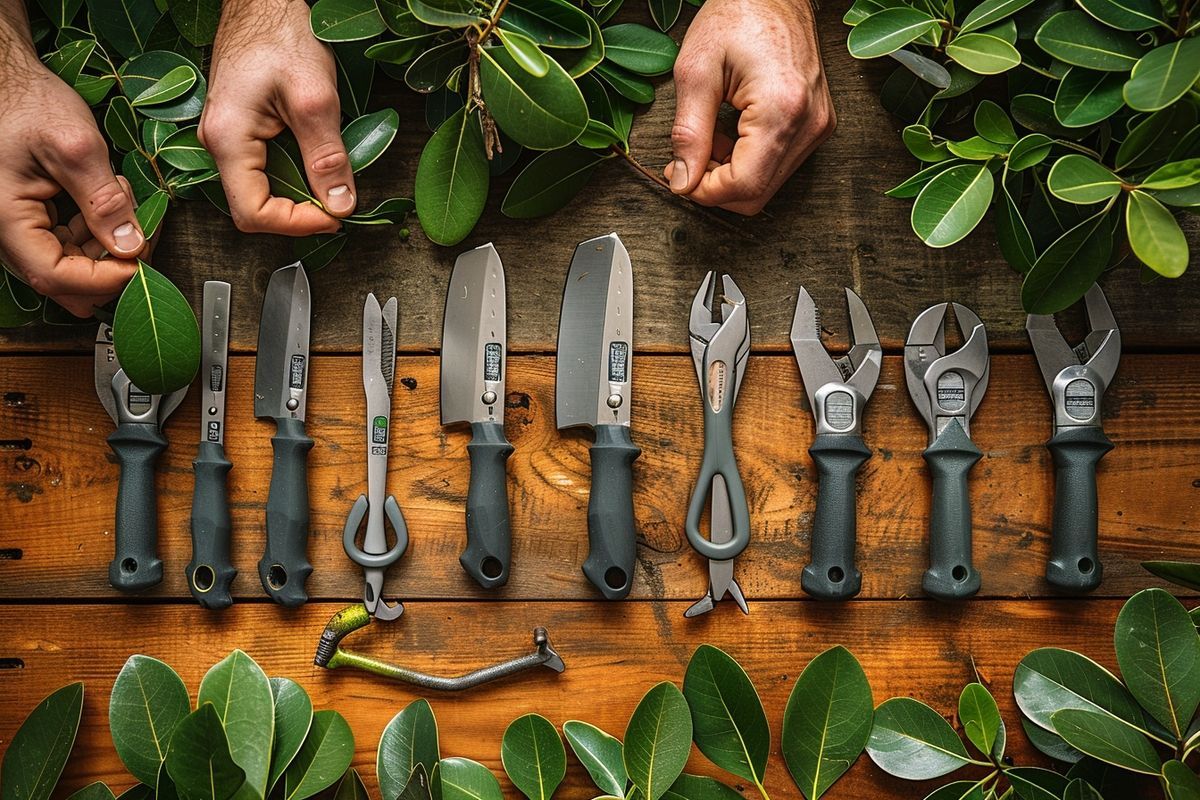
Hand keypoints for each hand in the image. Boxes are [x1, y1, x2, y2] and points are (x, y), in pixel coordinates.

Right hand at [0, 1, 144, 316]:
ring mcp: (27, 228)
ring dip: (111, 245)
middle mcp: (12, 232)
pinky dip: (103, 231)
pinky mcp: (43, 220)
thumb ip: (104, 200)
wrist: (11, 81)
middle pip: (66, 280)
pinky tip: (113, 200)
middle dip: (111, 266)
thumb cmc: (29, 103)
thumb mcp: (75, 147)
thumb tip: (131, 246)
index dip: (102, 280)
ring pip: (76, 264)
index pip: (54, 277)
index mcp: (8, 220)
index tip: (139, 262)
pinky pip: (76, 243)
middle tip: (143, 234)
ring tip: (123, 199)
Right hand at [199, 0, 355, 234]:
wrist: (262, 0)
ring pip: (259, 190)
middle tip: (337, 205)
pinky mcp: (239, 130)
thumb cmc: (282, 34)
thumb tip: (341, 204)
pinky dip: (292, 176)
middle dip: (298, 214)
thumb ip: (327, 157)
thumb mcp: (315, 99)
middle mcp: (217, 143)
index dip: (296, 224)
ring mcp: (226, 137)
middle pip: (253, 207)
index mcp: (228, 139)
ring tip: (331, 185)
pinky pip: (262, 169)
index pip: (253, 212)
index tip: (333, 217)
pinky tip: (315, 165)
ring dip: (297, 196)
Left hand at [664, 0, 835, 215]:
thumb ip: (688, 132)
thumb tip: (683, 182)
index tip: (678, 176)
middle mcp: (810, 123)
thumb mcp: (696, 71)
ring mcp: (818, 126)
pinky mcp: (817, 125)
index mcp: (782, 109)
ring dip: (730, 173)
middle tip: (688, 159)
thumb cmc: (738, 14)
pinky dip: (747, 162)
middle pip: (757, 194)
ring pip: (767, 185)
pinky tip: (730, 134)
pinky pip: (777, 166)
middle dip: (715, 187)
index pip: (744, 185)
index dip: (704, 192)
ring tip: (709, 137)